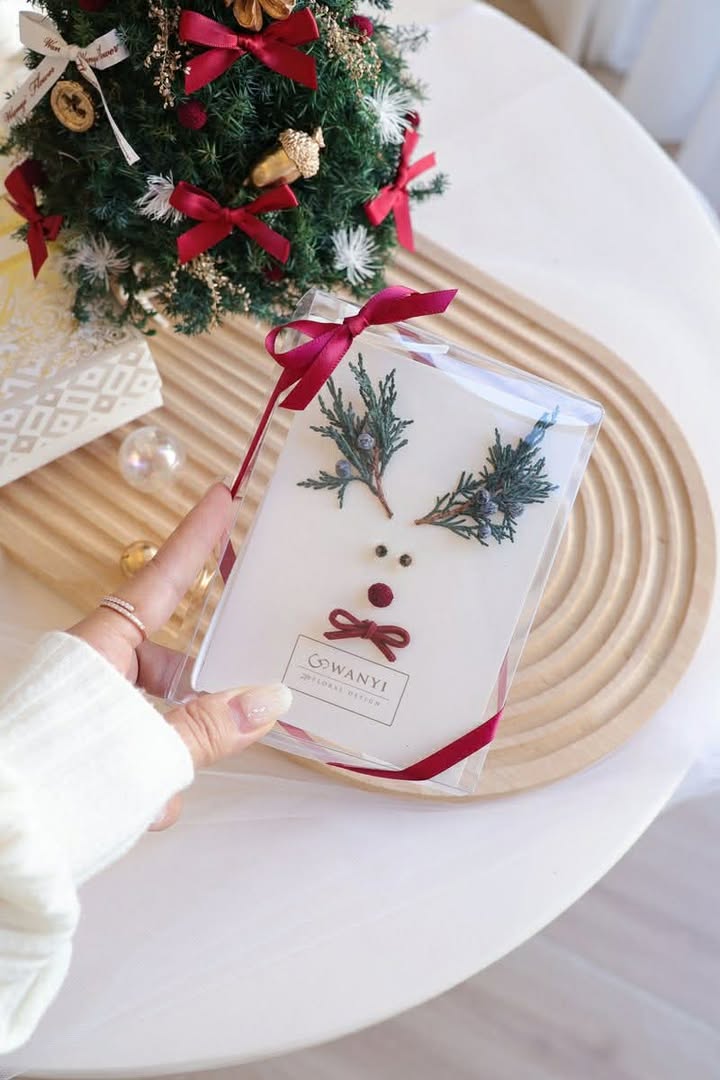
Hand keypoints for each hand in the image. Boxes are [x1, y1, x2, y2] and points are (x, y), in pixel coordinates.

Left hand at [69, 483, 291, 827]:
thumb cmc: (62, 777)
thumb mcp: (149, 751)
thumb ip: (212, 727)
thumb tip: (273, 699)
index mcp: (99, 649)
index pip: (161, 580)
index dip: (196, 541)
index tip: (222, 497)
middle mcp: (89, 671)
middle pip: (162, 664)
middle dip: (194, 695)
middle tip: (230, 712)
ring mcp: (79, 711)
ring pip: (148, 718)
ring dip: (169, 754)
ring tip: (167, 788)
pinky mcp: (74, 751)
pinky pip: (127, 754)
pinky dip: (143, 782)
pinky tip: (144, 809)